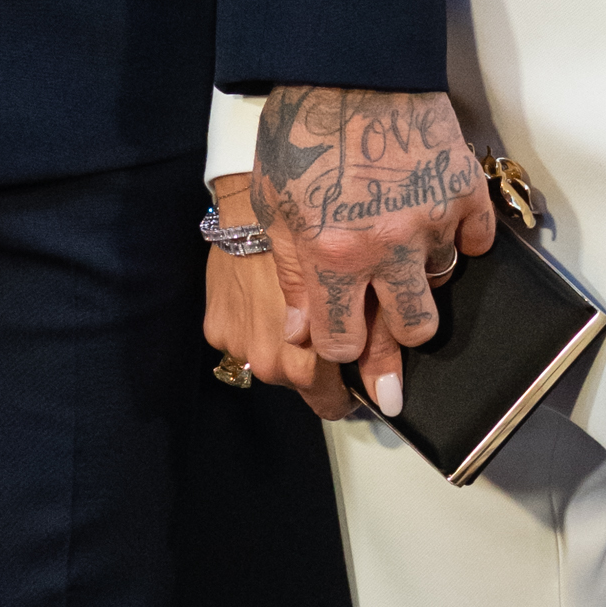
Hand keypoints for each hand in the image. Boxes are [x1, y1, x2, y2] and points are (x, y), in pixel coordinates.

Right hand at [202, 175, 352, 417]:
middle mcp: (269, 363)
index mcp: (307, 359)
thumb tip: (389, 389)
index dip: (349, 386)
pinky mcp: (215, 331)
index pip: (333, 402)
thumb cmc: (313, 239)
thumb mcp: (354, 288)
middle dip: (317, 364)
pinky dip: (255, 327)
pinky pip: (241, 344)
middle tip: (324, 322)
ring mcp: (238, 349)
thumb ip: (372, 341)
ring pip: (272, 366)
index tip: (355, 365)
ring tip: (291, 304)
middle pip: (302, 386)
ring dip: (285, 347)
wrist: (251, 204)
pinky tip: (264, 296)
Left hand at [251, 86, 494, 416]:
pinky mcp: (463, 189)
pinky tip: (436, 220)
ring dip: (423, 274)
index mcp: (330, 255)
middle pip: (412, 332)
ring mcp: (431, 219)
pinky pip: (475, 240)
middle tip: (391, 325)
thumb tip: (302, 331)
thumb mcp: (272, 202)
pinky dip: (460, 236)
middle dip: (398, 335)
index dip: (343, 349)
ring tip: (402, 248)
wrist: (346, 61)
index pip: (343, 342)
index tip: (346, 343)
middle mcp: (385, 247)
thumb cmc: (300, 128)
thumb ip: (290, 272)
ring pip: (443, 284)